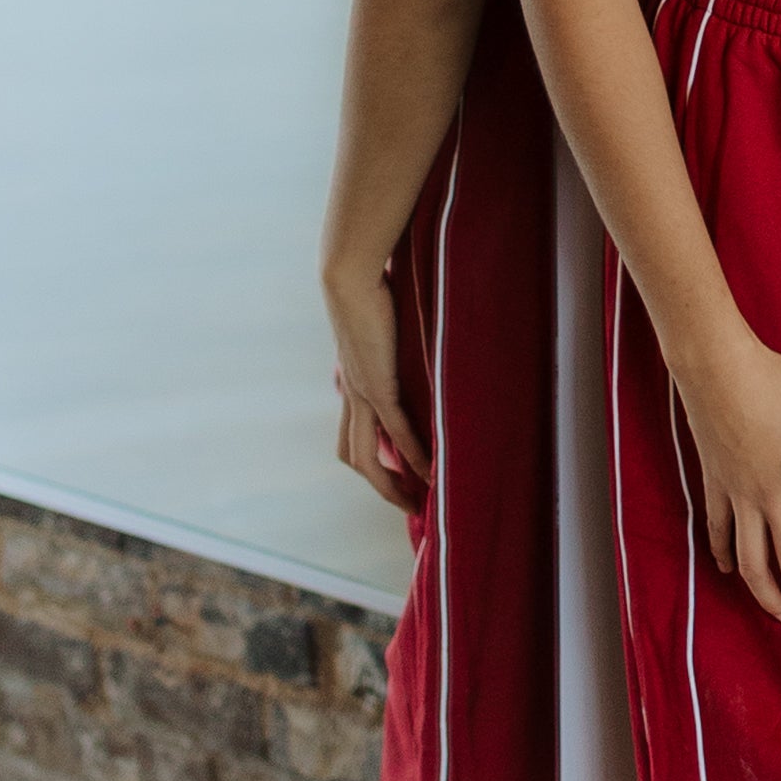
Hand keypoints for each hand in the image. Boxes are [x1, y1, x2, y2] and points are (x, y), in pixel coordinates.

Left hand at [326, 261, 425, 504]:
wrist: (350, 277)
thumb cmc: (370, 289)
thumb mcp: (381, 324)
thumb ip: (391, 340)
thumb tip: (406, 335)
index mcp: (351, 382)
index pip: (353, 436)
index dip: (373, 461)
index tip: (400, 474)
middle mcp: (351, 395)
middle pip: (355, 456)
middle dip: (381, 486)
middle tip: (408, 503)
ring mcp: (361, 394)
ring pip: (367, 456)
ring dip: (390, 485)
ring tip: (417, 502)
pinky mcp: (377, 386)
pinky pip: (396, 432)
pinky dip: (413, 456)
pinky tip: (430, 472)